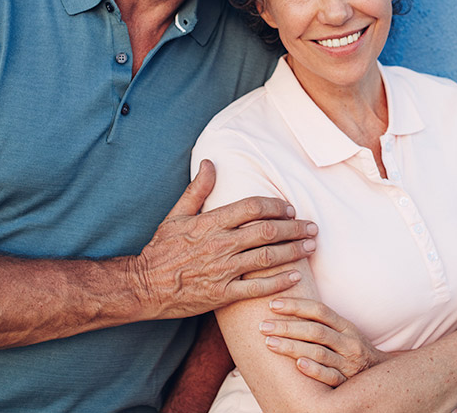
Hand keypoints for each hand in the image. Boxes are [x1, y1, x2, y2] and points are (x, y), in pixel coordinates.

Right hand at [132, 160, 317, 318]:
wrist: (145, 285)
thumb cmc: (161, 248)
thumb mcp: (176, 214)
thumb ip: (197, 189)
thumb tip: (210, 162)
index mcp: (210, 222)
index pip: (251, 207)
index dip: (274, 206)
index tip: (288, 208)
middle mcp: (220, 244)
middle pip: (266, 231)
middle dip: (293, 227)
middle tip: (311, 227)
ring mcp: (223, 270)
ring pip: (267, 257)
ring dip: (293, 251)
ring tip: (310, 247)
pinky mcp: (223, 294)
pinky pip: (257, 287)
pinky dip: (279, 281)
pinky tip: (295, 276)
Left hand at [259, 297, 389, 386]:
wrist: (382, 378)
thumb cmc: (352, 349)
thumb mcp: (343, 330)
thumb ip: (321, 320)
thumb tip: (288, 304)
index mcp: (345, 326)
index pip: (319, 310)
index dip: (296, 305)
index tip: (272, 304)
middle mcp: (348, 343)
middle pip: (315, 331)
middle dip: (287, 327)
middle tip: (263, 326)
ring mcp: (349, 364)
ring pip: (319, 353)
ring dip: (292, 347)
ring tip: (269, 343)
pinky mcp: (348, 384)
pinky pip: (331, 377)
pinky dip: (315, 370)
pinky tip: (298, 365)